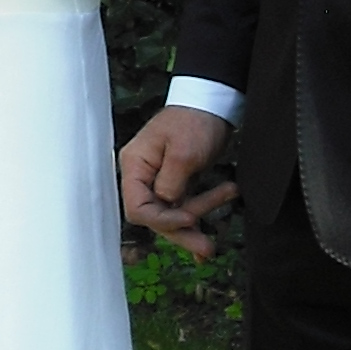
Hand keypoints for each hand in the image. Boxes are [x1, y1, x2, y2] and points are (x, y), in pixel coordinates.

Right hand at [118, 107, 237, 261]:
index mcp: (136, 165)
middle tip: (206, 248)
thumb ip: (171, 182)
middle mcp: (143, 175)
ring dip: (194, 226)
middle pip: (155, 215)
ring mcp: (160, 179)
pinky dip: (198, 216)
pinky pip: (184, 206)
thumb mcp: (183, 151)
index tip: (188, 220)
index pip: (138, 207)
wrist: (212, 101)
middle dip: (181, 232)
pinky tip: (210, 233)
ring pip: (172, 214)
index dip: (161, 220)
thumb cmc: (194, 120)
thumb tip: (166, 205)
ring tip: (214, 243)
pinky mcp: (177, 181)